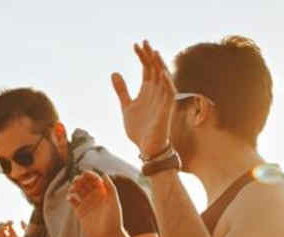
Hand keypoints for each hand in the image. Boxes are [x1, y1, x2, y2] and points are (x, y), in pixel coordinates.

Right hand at [0, 220, 25, 236]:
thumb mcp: (28, 233)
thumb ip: (25, 226)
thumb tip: (20, 220)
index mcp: (15, 236)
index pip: (8, 227)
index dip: (9, 222)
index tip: (12, 222)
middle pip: (1, 229)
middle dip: (2, 224)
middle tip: (6, 225)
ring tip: (3, 230)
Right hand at [68, 171, 123, 236]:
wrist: (108, 236)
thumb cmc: (114, 219)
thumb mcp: (114, 202)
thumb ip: (110, 188)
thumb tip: (104, 174)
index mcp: (104, 192)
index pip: (95, 180)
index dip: (89, 175)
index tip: (84, 173)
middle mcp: (95, 197)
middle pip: (85, 184)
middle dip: (80, 180)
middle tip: (76, 180)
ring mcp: (87, 204)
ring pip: (78, 191)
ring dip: (74, 187)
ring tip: (72, 189)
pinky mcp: (80, 212)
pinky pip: (73, 202)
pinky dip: (70, 198)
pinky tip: (70, 197)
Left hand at [111, 40, 176, 157]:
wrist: (146, 148)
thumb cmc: (139, 129)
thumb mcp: (126, 106)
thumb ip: (122, 90)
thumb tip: (114, 72)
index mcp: (147, 91)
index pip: (146, 69)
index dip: (142, 57)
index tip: (135, 45)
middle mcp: (156, 93)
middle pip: (155, 70)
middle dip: (150, 56)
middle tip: (143, 42)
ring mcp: (162, 101)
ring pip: (163, 79)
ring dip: (159, 66)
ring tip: (153, 52)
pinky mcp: (166, 111)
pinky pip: (169, 95)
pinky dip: (167, 83)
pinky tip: (162, 73)